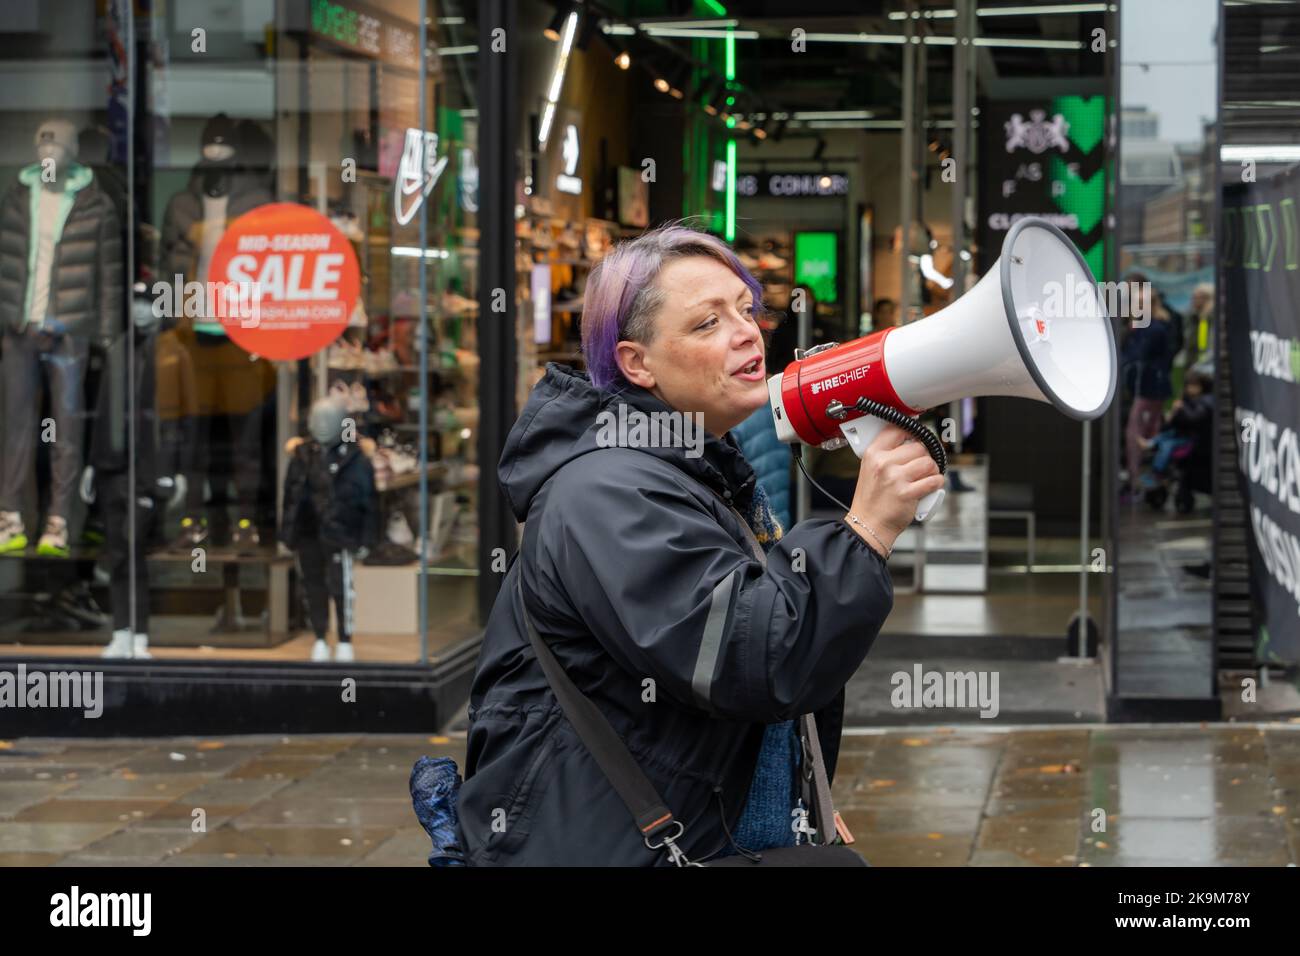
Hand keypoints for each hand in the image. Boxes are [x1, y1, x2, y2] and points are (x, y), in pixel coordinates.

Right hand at [846, 423, 944, 554]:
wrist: (869, 524)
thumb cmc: (872, 498)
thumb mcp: (870, 469)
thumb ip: (887, 453)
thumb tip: (912, 439)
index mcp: (873, 454)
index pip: (897, 429)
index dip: (912, 432)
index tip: (916, 437)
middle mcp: (883, 463)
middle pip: (918, 446)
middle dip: (924, 456)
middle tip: (921, 466)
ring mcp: (895, 478)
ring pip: (928, 462)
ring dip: (932, 470)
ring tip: (925, 477)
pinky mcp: (907, 493)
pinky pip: (934, 480)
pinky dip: (936, 483)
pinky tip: (929, 486)